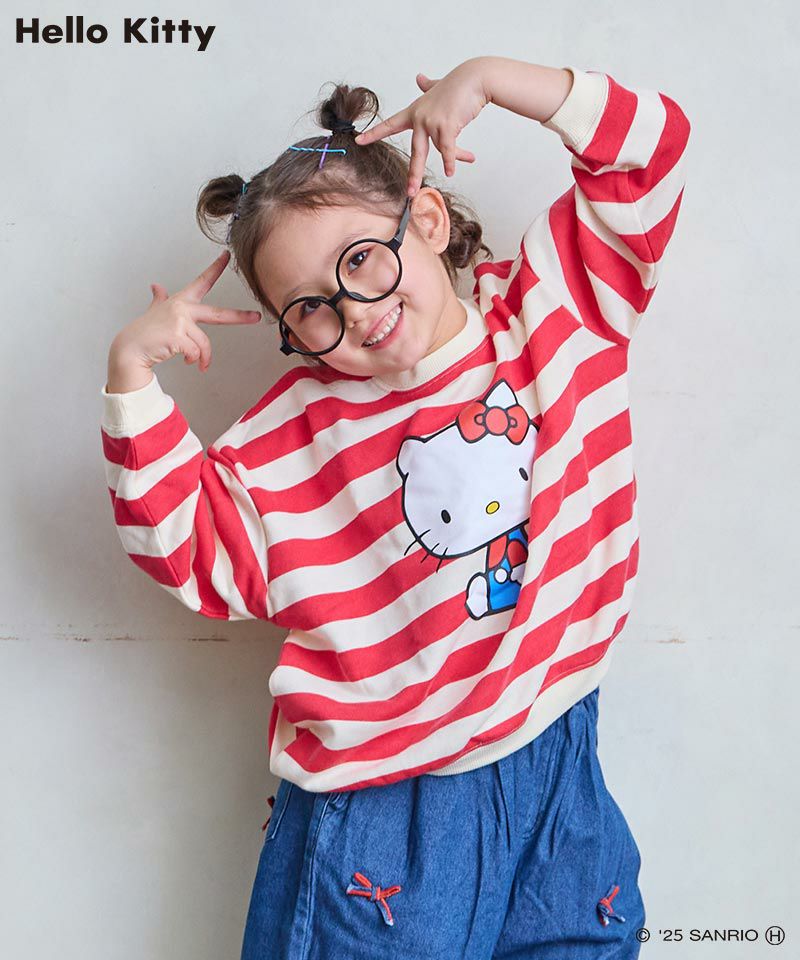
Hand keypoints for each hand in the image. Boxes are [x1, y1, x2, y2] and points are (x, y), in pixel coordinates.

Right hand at [108, 250, 260, 386]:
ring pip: (205, 344)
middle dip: (240, 317)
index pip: (202, 281)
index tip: (226, 256)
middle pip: (218, 314)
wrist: (130, 349)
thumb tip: (156, 286)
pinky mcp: (177, 336)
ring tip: (197, 363)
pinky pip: (196, 353)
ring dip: (203, 358)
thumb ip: (159, 299)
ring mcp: (180, 322)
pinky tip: (186, 361)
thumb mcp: (154, 311)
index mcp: (181, 302)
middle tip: (256, 317)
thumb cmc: (144, 332)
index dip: (215, 268)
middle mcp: (182, 308)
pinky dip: (194, 361)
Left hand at [354, 59, 489, 196]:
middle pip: (415, 151)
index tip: (359, 140)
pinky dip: (452, 160)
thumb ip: (427, 86)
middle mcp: (420, 117)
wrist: (475, 78)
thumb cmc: (459, 84)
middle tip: (410, 192)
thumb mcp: (438, 87)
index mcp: (415, 111)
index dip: (374, 133)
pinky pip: (447, 150)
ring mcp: (432, 122)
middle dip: (414, 173)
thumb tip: (419, 77)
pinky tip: (451, 171)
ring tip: (458, 167)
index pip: (391, 124)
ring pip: (438, 151)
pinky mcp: (446, 126)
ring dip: (452, 159)